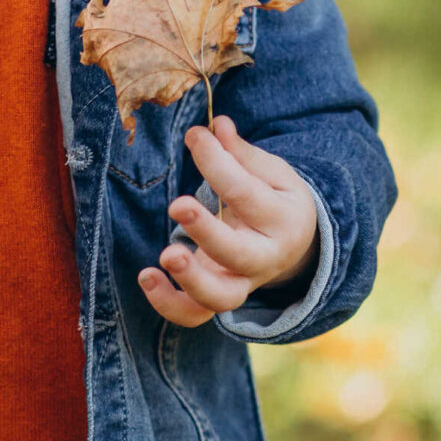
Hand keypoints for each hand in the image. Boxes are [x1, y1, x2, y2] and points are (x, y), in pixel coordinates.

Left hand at [140, 114, 318, 328]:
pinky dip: (169, 304)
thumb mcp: (270, 173)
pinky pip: (194, 315)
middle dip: (207, 232)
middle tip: (177, 204)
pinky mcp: (217, 296)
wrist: (293, 244)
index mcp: (282, 218)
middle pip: (239, 254)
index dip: (217, 163)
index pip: (246, 192)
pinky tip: (146, 276)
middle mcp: (265, 258)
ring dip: (190, 280)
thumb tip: (216, 125)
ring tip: (164, 256)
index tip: (195, 136)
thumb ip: (241, 154)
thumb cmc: (274, 199)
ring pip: (220, 297)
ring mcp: (241, 283)